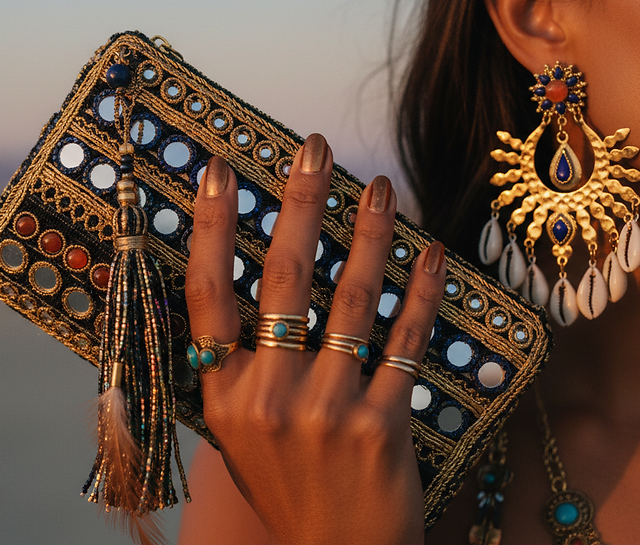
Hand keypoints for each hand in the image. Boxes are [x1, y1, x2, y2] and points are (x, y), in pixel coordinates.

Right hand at [184, 133, 446, 544]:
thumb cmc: (288, 490)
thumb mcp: (238, 437)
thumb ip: (235, 372)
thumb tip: (243, 293)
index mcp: (222, 395)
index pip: (207, 294)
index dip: (213, 227)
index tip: (220, 171)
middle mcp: (265, 396)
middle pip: (283, 278)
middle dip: (302, 202)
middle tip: (315, 148)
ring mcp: (324, 410)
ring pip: (349, 300)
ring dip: (370, 234)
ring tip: (381, 188)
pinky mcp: (380, 424)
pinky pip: (404, 341)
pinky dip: (421, 292)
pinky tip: (432, 254)